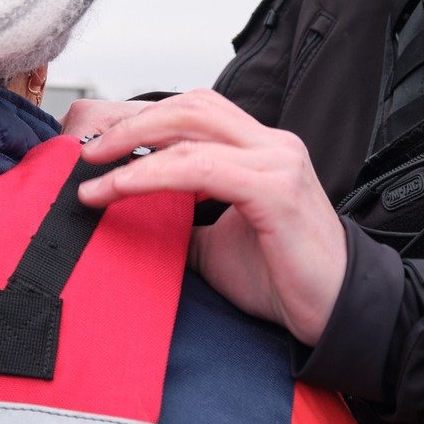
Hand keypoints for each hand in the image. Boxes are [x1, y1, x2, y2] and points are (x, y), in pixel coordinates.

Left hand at [75, 90, 346, 344]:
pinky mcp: (276, 191)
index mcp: (261, 151)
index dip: (144, 120)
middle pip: (192, 106)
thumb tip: (126, 217)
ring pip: (193, 130)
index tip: (99, 145)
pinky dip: (153, 175)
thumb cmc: (283, 281)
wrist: (335, 317)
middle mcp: (273, 146)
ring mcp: (278, 163)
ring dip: (134, 145)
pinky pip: (201, 169)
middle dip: (133, 124)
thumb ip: (181, 221)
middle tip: (88, 153)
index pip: (196, 112)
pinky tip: (121, 189)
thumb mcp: (217, 246)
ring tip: (95, 170)